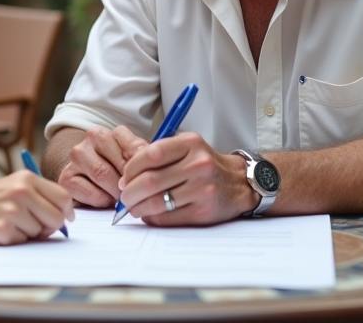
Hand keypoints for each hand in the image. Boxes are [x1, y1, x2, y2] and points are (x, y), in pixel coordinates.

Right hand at [0, 170, 73, 244]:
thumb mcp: (12, 187)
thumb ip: (39, 195)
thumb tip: (68, 215)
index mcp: (26, 178)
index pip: (63, 197)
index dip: (66, 212)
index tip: (63, 219)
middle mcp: (21, 190)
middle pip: (57, 217)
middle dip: (50, 227)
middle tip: (33, 226)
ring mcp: (12, 210)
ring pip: (41, 231)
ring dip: (29, 233)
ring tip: (9, 223)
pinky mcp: (4, 229)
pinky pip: (25, 242)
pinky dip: (16, 241)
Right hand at [57, 126, 147, 207]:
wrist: (83, 178)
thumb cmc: (112, 169)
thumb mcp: (129, 159)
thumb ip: (140, 158)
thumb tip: (150, 169)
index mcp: (109, 131)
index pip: (134, 147)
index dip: (144, 167)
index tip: (149, 179)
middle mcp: (89, 139)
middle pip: (120, 164)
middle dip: (131, 183)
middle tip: (137, 194)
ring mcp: (75, 157)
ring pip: (104, 176)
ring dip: (116, 192)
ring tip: (122, 198)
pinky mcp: (66, 178)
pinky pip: (91, 192)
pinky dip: (103, 201)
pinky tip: (106, 200)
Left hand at [118, 132, 255, 225]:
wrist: (239, 183)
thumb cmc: (205, 165)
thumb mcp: (186, 148)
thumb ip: (159, 155)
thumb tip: (125, 177)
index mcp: (191, 144)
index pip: (150, 154)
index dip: (131, 168)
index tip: (124, 177)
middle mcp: (199, 165)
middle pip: (150, 181)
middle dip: (130, 192)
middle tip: (124, 197)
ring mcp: (203, 189)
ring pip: (157, 202)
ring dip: (138, 208)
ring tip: (133, 207)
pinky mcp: (204, 211)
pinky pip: (169, 218)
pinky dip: (152, 218)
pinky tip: (149, 214)